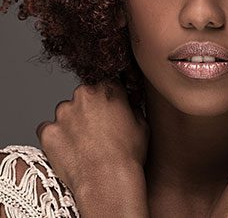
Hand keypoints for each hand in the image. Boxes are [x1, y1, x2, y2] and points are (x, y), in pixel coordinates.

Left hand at [36, 80, 149, 216]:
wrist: (106, 180)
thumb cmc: (128, 154)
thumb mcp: (142, 125)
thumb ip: (131, 108)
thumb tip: (127, 105)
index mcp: (108, 89)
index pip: (107, 83)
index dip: (110, 97)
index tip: (112, 109)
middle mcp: (82, 95)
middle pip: (84, 96)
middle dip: (89, 109)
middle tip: (99, 130)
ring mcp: (62, 113)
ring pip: (66, 112)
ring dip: (72, 122)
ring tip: (84, 144)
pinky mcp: (47, 131)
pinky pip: (49, 129)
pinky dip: (57, 137)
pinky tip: (70, 150)